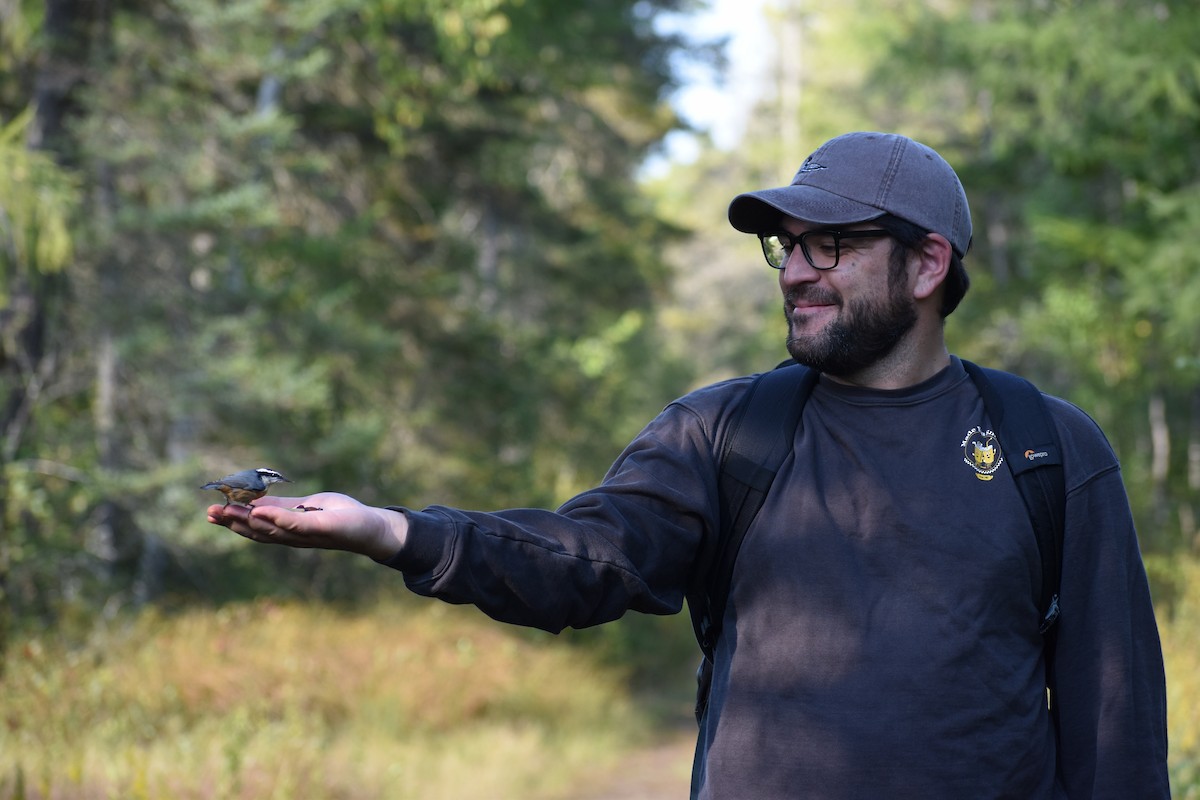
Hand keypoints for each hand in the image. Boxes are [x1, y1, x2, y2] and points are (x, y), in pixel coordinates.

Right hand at [206, 492, 406, 561]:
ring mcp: (308, 535)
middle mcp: (294, 536)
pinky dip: (277, 518)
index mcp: (289, 529)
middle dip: (233, 522)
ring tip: (225, 511)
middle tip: (209, 512)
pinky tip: (259, 511)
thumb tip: (255, 502)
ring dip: (247, 520)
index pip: (256, 526)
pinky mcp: (323, 529)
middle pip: (258, 531)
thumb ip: (283, 506)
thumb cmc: (342, 516)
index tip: (211, 512)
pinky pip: (297, 523)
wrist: (373, 527)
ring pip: (272, 529)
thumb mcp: (307, 506)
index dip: (233, 521)